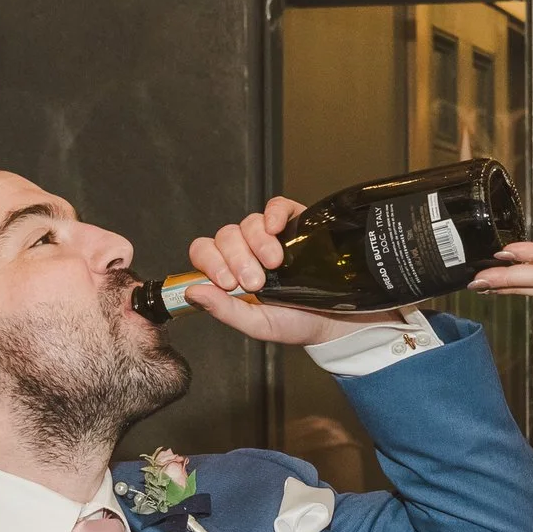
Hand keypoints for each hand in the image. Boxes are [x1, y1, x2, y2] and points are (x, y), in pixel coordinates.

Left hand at [183, 198, 395, 348]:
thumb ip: (224, 310)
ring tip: (276, 264)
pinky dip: (273, 213)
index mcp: (231, 274)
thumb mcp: (259, 324)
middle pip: (225, 236)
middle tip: (256, 282)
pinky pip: (276, 206)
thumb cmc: (299, 323)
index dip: (211, 262)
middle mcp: (247, 251)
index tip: (230, 283)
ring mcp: (270, 236)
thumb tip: (192, 292)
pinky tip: (278, 228)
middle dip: (237, 258)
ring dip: (257, 243)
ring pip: (248, 223)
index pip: (204, 252)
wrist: (340, 320)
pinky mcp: (295, 223)